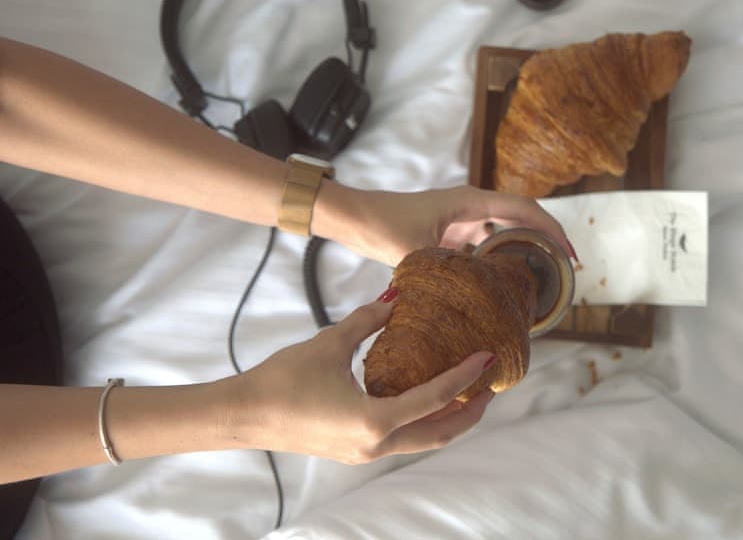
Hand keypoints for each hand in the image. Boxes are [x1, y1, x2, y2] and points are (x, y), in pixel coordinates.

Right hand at [234, 295, 496, 463]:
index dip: (466, 376)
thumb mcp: (329, 343)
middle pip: (439, 433)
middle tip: (491, 386)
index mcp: (374, 420)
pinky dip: (423, 422)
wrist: (243, 415)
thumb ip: (366, 320)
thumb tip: (396, 297)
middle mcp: (375, 445)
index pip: (435, 398)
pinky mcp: (354, 450)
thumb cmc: (283, 379)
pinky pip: (402, 439)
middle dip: (470, 412)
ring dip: (449, 420)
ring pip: (422, 441)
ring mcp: (364, 453)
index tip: (487, 357)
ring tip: (468, 394)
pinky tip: (427, 400)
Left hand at [322, 184, 575, 266]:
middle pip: (522, 216)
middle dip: (547, 239)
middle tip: (566, 268)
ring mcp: (462, 218)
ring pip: (506, 230)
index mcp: (470, 202)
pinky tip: (505, 282)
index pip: (523, 209)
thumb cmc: (381, 224)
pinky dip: (502, 258)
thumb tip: (470, 300)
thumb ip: (443, 271)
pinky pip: (487, 242)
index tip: (568, 251)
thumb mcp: (414, 251)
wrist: (354, 217)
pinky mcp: (452, 232)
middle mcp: (472, 206)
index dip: (551, 228)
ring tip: (543, 276)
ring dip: (526, 248)